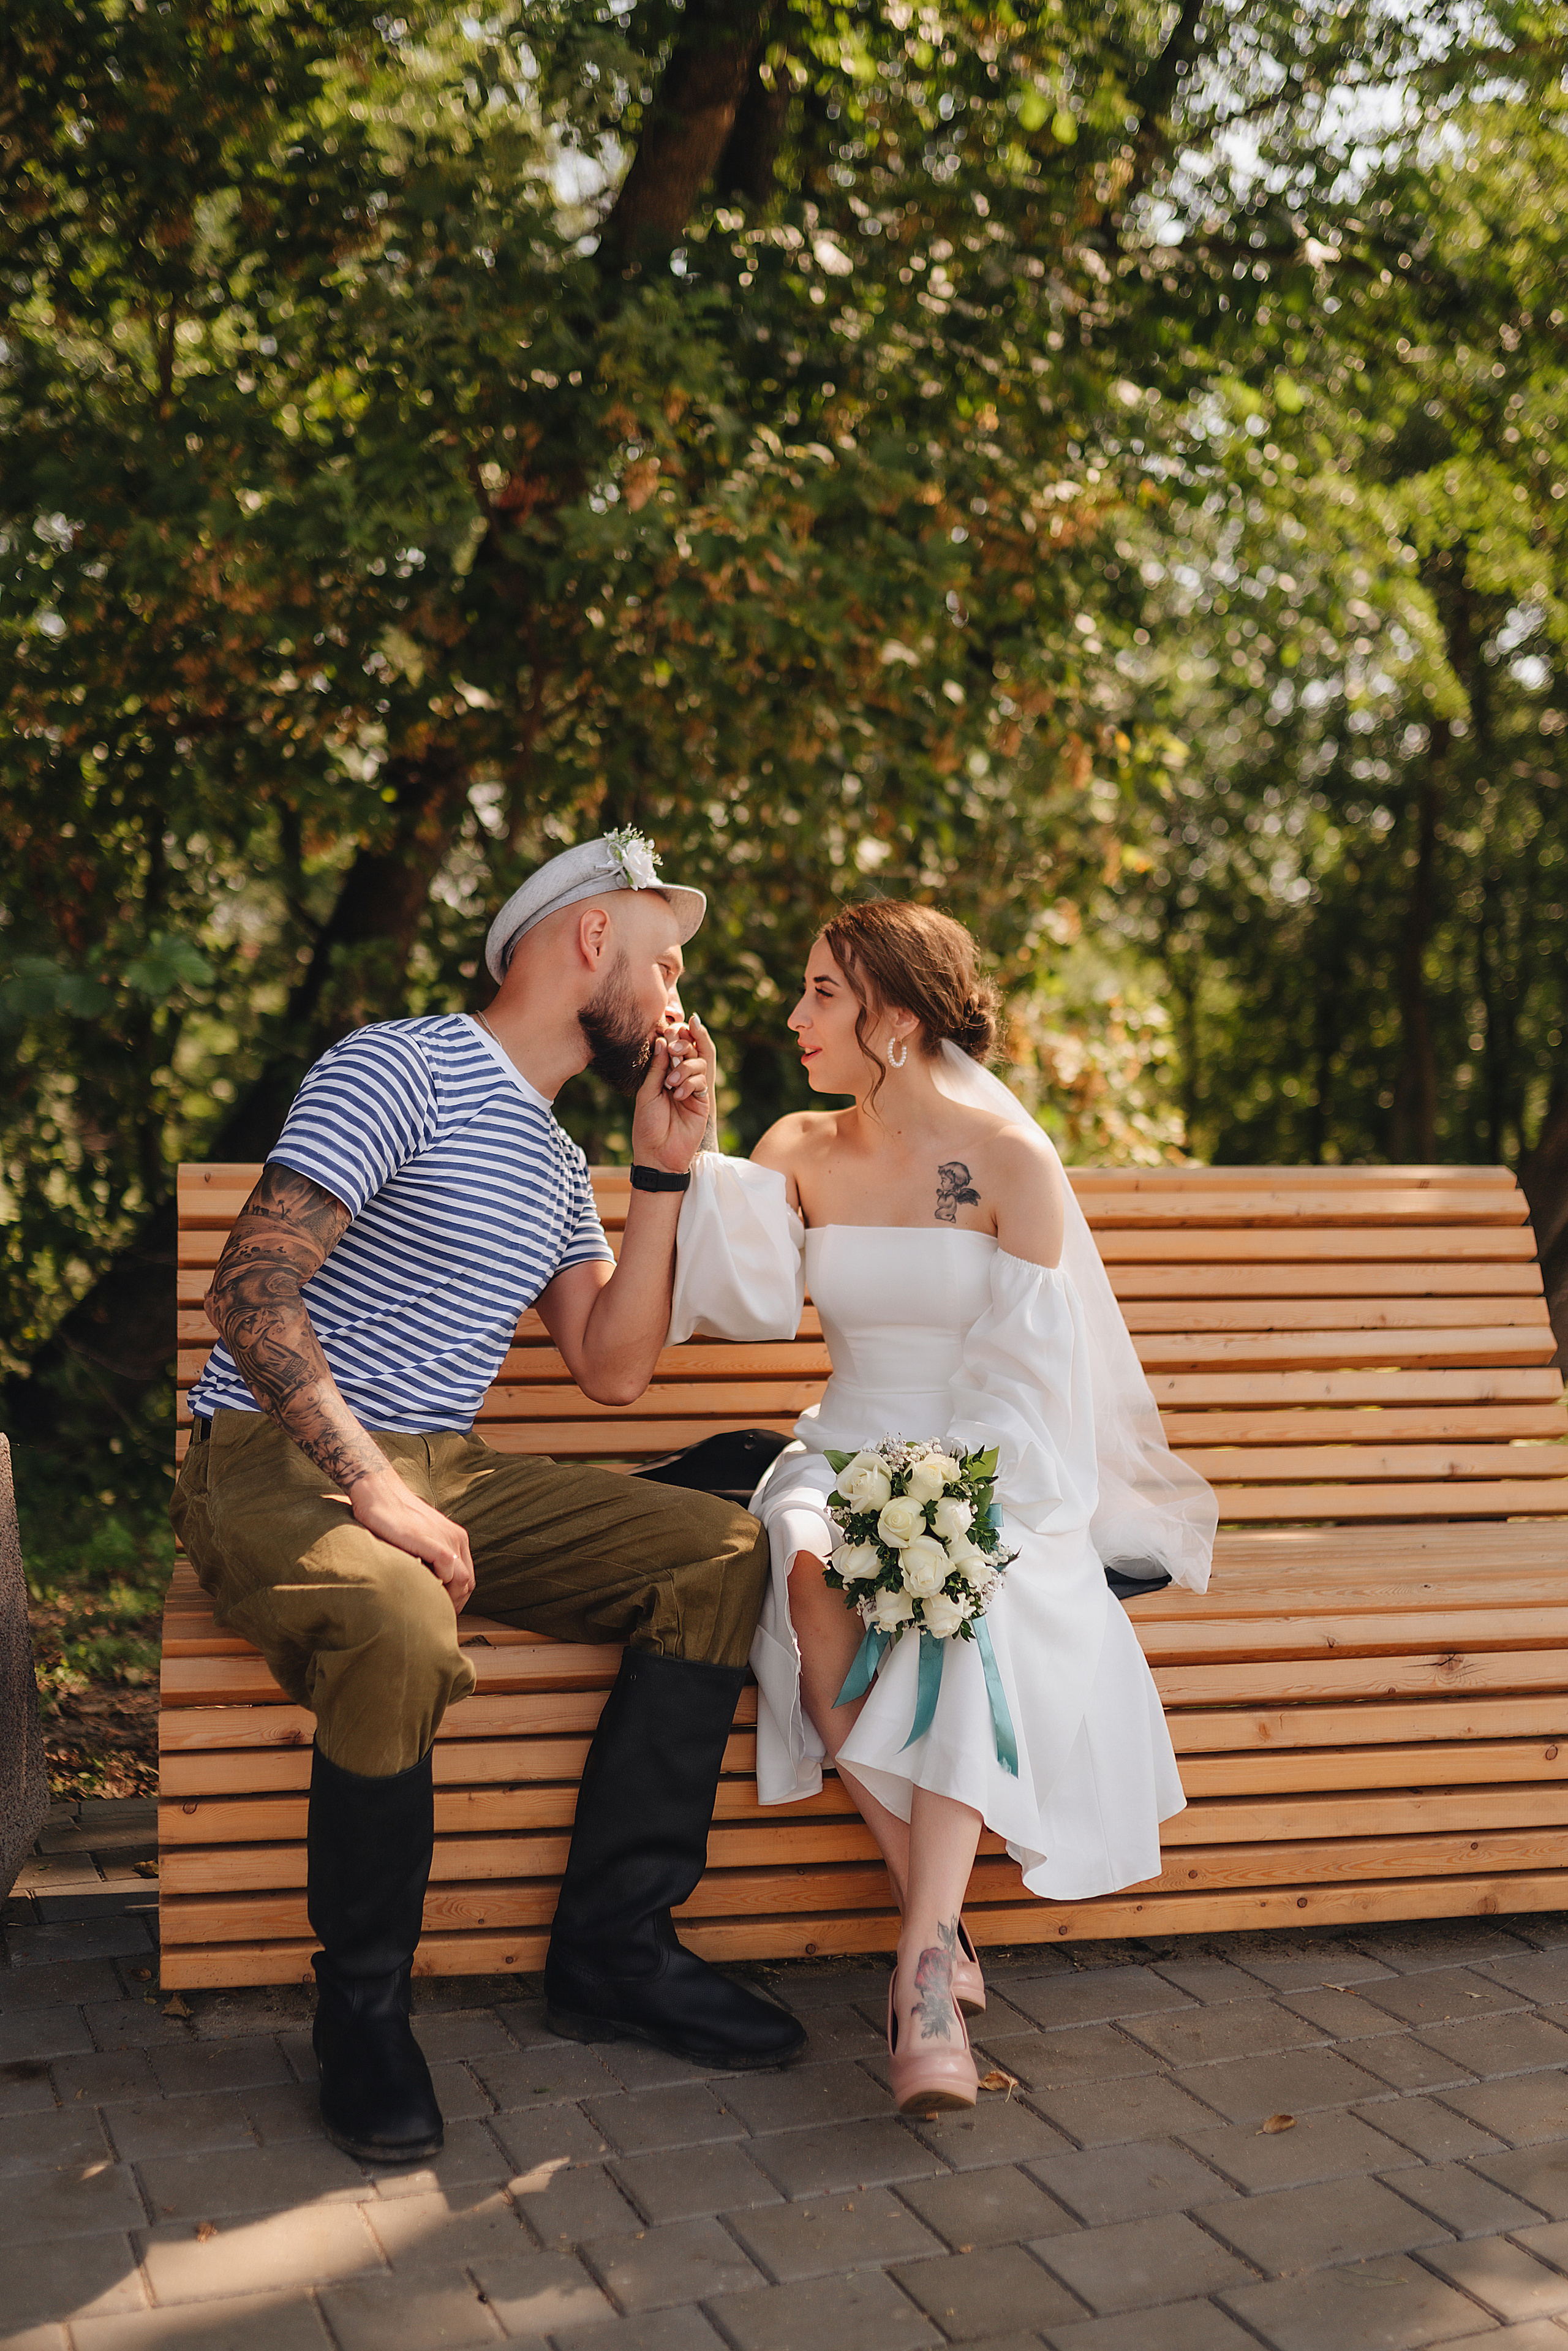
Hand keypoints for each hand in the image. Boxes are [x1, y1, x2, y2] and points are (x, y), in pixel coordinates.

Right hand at [350, 1467, 475, 1612]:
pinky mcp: (432, 1541)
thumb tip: (425, 1582)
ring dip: (449, 1599)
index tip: (440, 1610)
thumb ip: (426, 1556)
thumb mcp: (417, 1538)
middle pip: (468, 1582)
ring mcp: (446, 1538)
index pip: (467, 1578)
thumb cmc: (391, 1517)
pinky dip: (439, 1585)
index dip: (456, 1598)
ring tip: (430, 1608)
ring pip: (463, 1580)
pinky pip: (448, 1570)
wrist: (378, 1492)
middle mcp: (456, 1538)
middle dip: (454, 1604)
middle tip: (435, 1616)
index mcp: (455, 1538)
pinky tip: (422, 1590)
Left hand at [631, 1016, 710, 1171]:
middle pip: (689, 1049)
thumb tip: (660, 1040)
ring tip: (671, 1083)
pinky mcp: (702, 1100)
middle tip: (673, 1048)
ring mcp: (692, 1089)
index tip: (670, 1026)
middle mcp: (678, 1078)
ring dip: (684, 1067)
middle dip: (682, 1043)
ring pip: (698, 1062)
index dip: (673, 1036)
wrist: (658, 1154)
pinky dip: (690, 1083)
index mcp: (662, 1075)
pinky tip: (678, 1096)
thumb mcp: (647, 1093)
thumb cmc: (647, 1126)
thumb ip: (655, 1068)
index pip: (671, 1048)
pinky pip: (702, 1080)